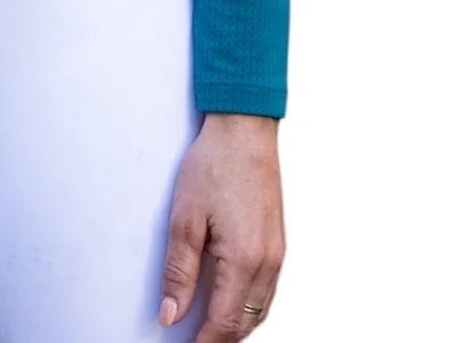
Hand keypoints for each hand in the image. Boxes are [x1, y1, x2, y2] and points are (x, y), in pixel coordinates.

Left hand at [159, 113, 284, 337]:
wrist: (244, 130)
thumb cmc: (214, 164)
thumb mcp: (185, 218)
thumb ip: (179, 272)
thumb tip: (172, 314)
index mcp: (244, 259)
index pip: (226, 322)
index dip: (205, 342)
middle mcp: (268, 261)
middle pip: (247, 322)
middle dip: (222, 338)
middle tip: (195, 340)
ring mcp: (278, 253)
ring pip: (261, 310)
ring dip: (238, 325)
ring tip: (210, 330)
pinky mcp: (279, 242)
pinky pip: (268, 290)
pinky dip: (250, 306)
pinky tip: (232, 302)